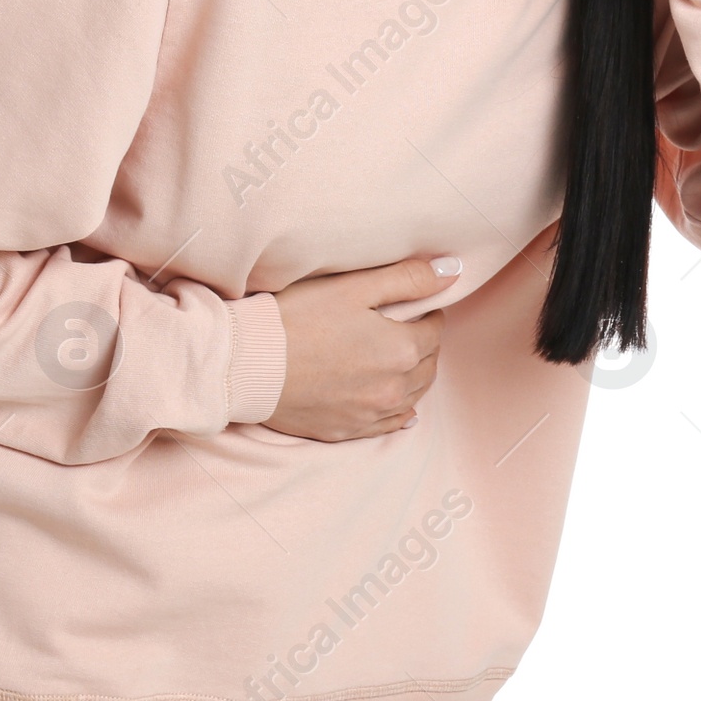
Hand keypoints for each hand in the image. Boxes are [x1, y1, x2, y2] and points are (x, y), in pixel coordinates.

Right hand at [265, 255, 460, 441]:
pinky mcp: (345, 431)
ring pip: (412, 396)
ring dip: (414, 377)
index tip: (417, 306)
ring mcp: (369, 415)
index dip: (427, 314)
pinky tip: (399, 408)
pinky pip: (387, 426)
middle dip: (424, 346)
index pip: (434, 331)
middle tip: (410, 329)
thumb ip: (407, 278)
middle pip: (427, 366)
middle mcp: (392, 389)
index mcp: (400, 350)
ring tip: (402, 360)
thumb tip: (453, 269)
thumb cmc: (297, 318)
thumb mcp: (353, 286)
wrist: (247, 364)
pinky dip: (397, 412)